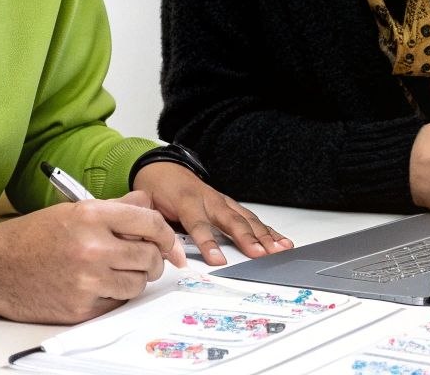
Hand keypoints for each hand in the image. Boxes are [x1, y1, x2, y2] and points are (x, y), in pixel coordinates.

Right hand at [0, 190, 184, 322]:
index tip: (169, 243)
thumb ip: (116, 207)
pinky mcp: (81, 308)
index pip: (150, 223)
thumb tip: (147, 202)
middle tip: (144, 259)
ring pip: (138, 284)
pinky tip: (98, 284)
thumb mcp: (73, 210)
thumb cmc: (32, 237)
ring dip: (135, 279)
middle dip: (153, 259)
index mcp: (91, 216)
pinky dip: (114, 296)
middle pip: (150, 257)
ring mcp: (87, 280)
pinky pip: (117, 303)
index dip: (166, 235)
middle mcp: (92, 247)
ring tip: (116, 271)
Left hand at [133, 162, 294, 265]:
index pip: (198, 223)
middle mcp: (209, 199)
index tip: (217, 261)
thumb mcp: (148, 206)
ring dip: (263, 236)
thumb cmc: (158, 189)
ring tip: (278, 250)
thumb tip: (162, 254)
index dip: (208, 242)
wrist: (164, 168)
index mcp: (187, 200)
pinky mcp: (231, 204)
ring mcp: (223, 201)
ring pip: (246, 219)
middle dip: (247, 238)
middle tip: (260, 254)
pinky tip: (281, 241)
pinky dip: (268, 231)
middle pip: (231, 220)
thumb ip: (157, 228)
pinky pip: (252, 218)